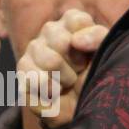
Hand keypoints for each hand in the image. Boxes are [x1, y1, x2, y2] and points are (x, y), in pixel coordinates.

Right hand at [17, 9, 107, 127]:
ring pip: (50, 61)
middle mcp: (49, 31)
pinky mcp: (23, 71)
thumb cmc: (94, 77)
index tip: (89, 56)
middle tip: (77, 72)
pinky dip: (50, 92)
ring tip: (66, 83)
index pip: (76, 21)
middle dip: (76, 64)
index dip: (87, 43)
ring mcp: (33, 50)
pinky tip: (53, 93)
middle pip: (62, 42)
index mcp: (70, 23)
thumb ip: (97, 37)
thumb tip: (74, 41)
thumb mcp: (105, 53)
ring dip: (64, 80)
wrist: (83, 107)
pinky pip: (35, 79)